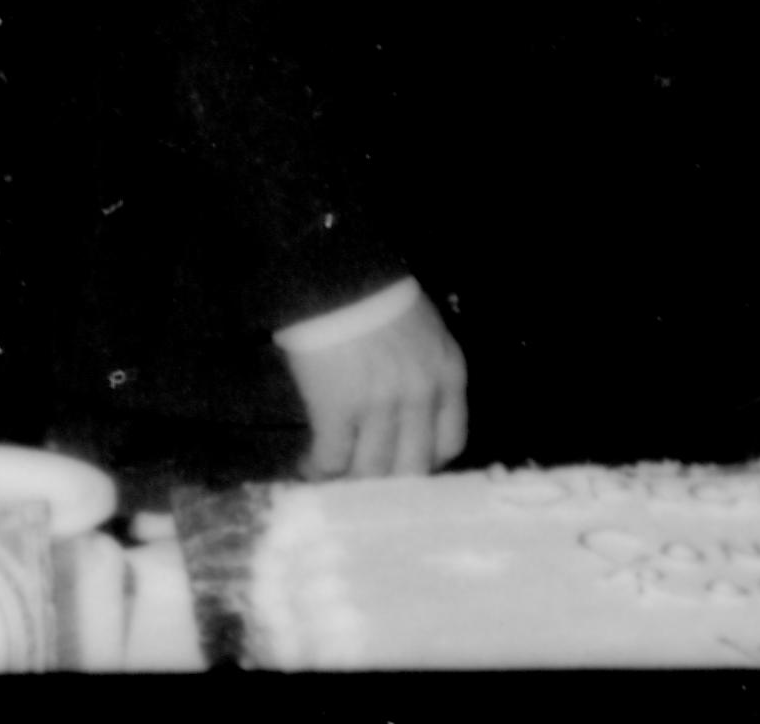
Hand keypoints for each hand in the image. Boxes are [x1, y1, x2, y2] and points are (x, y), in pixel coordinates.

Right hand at [281, 291, 467, 479]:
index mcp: (448, 374)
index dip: (425, 463)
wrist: (336, 273)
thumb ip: (427, 377)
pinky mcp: (337, 408)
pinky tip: (309, 465)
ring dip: (349, 482)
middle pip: (411, 469)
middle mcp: (421, 395)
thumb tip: (408, 425)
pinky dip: (318, 469)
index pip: (450, 444)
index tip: (404, 466)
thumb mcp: (426, 336)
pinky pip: (332, 459)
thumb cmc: (378, 299)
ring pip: (371, 472)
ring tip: (331, 478)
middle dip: (387, 484)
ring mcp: (380, 404)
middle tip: (365, 486)